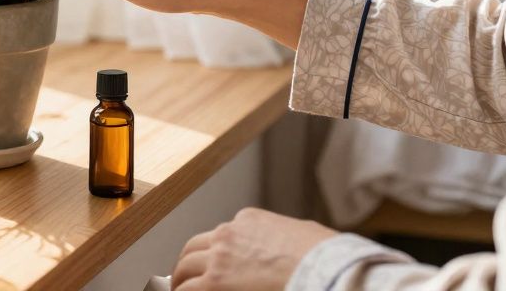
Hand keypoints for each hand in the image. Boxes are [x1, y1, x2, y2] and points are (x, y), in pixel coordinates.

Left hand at [171, 208, 336, 290]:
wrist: (323, 268)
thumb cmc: (324, 256)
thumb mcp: (304, 234)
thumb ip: (288, 238)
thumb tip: (297, 243)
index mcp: (249, 220)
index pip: (222, 235)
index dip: (215, 253)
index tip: (213, 265)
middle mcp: (229, 234)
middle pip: (194, 248)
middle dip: (188, 264)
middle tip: (184, 279)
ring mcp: (219, 256)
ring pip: (185, 266)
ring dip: (181, 280)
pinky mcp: (215, 281)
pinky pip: (187, 289)